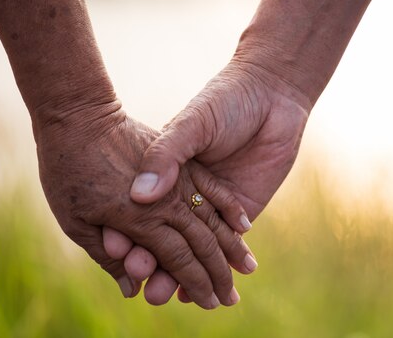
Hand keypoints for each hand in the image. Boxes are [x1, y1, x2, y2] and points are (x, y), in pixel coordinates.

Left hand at [36, 107, 253, 307]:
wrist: (81, 116)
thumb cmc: (68, 169)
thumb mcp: (74, 219)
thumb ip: (106, 255)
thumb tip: (132, 290)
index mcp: (141, 220)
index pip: (179, 261)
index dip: (196, 284)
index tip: (210, 303)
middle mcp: (168, 202)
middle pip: (203, 244)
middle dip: (219, 274)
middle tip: (231, 298)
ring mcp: (180, 179)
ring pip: (214, 219)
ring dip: (233, 246)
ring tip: (249, 268)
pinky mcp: (184, 161)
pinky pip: (214, 187)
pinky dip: (229, 207)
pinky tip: (244, 224)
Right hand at [104, 56, 309, 301]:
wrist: (271, 95)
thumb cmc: (225, 102)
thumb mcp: (192, 124)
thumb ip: (167, 156)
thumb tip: (141, 197)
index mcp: (167, 173)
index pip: (142, 212)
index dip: (130, 233)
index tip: (121, 255)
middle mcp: (186, 193)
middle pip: (166, 236)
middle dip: (155, 265)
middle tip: (146, 291)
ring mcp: (214, 204)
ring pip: (193, 248)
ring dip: (180, 276)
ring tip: (166, 297)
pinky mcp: (243, 210)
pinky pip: (226, 244)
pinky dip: (213, 267)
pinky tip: (198, 291)